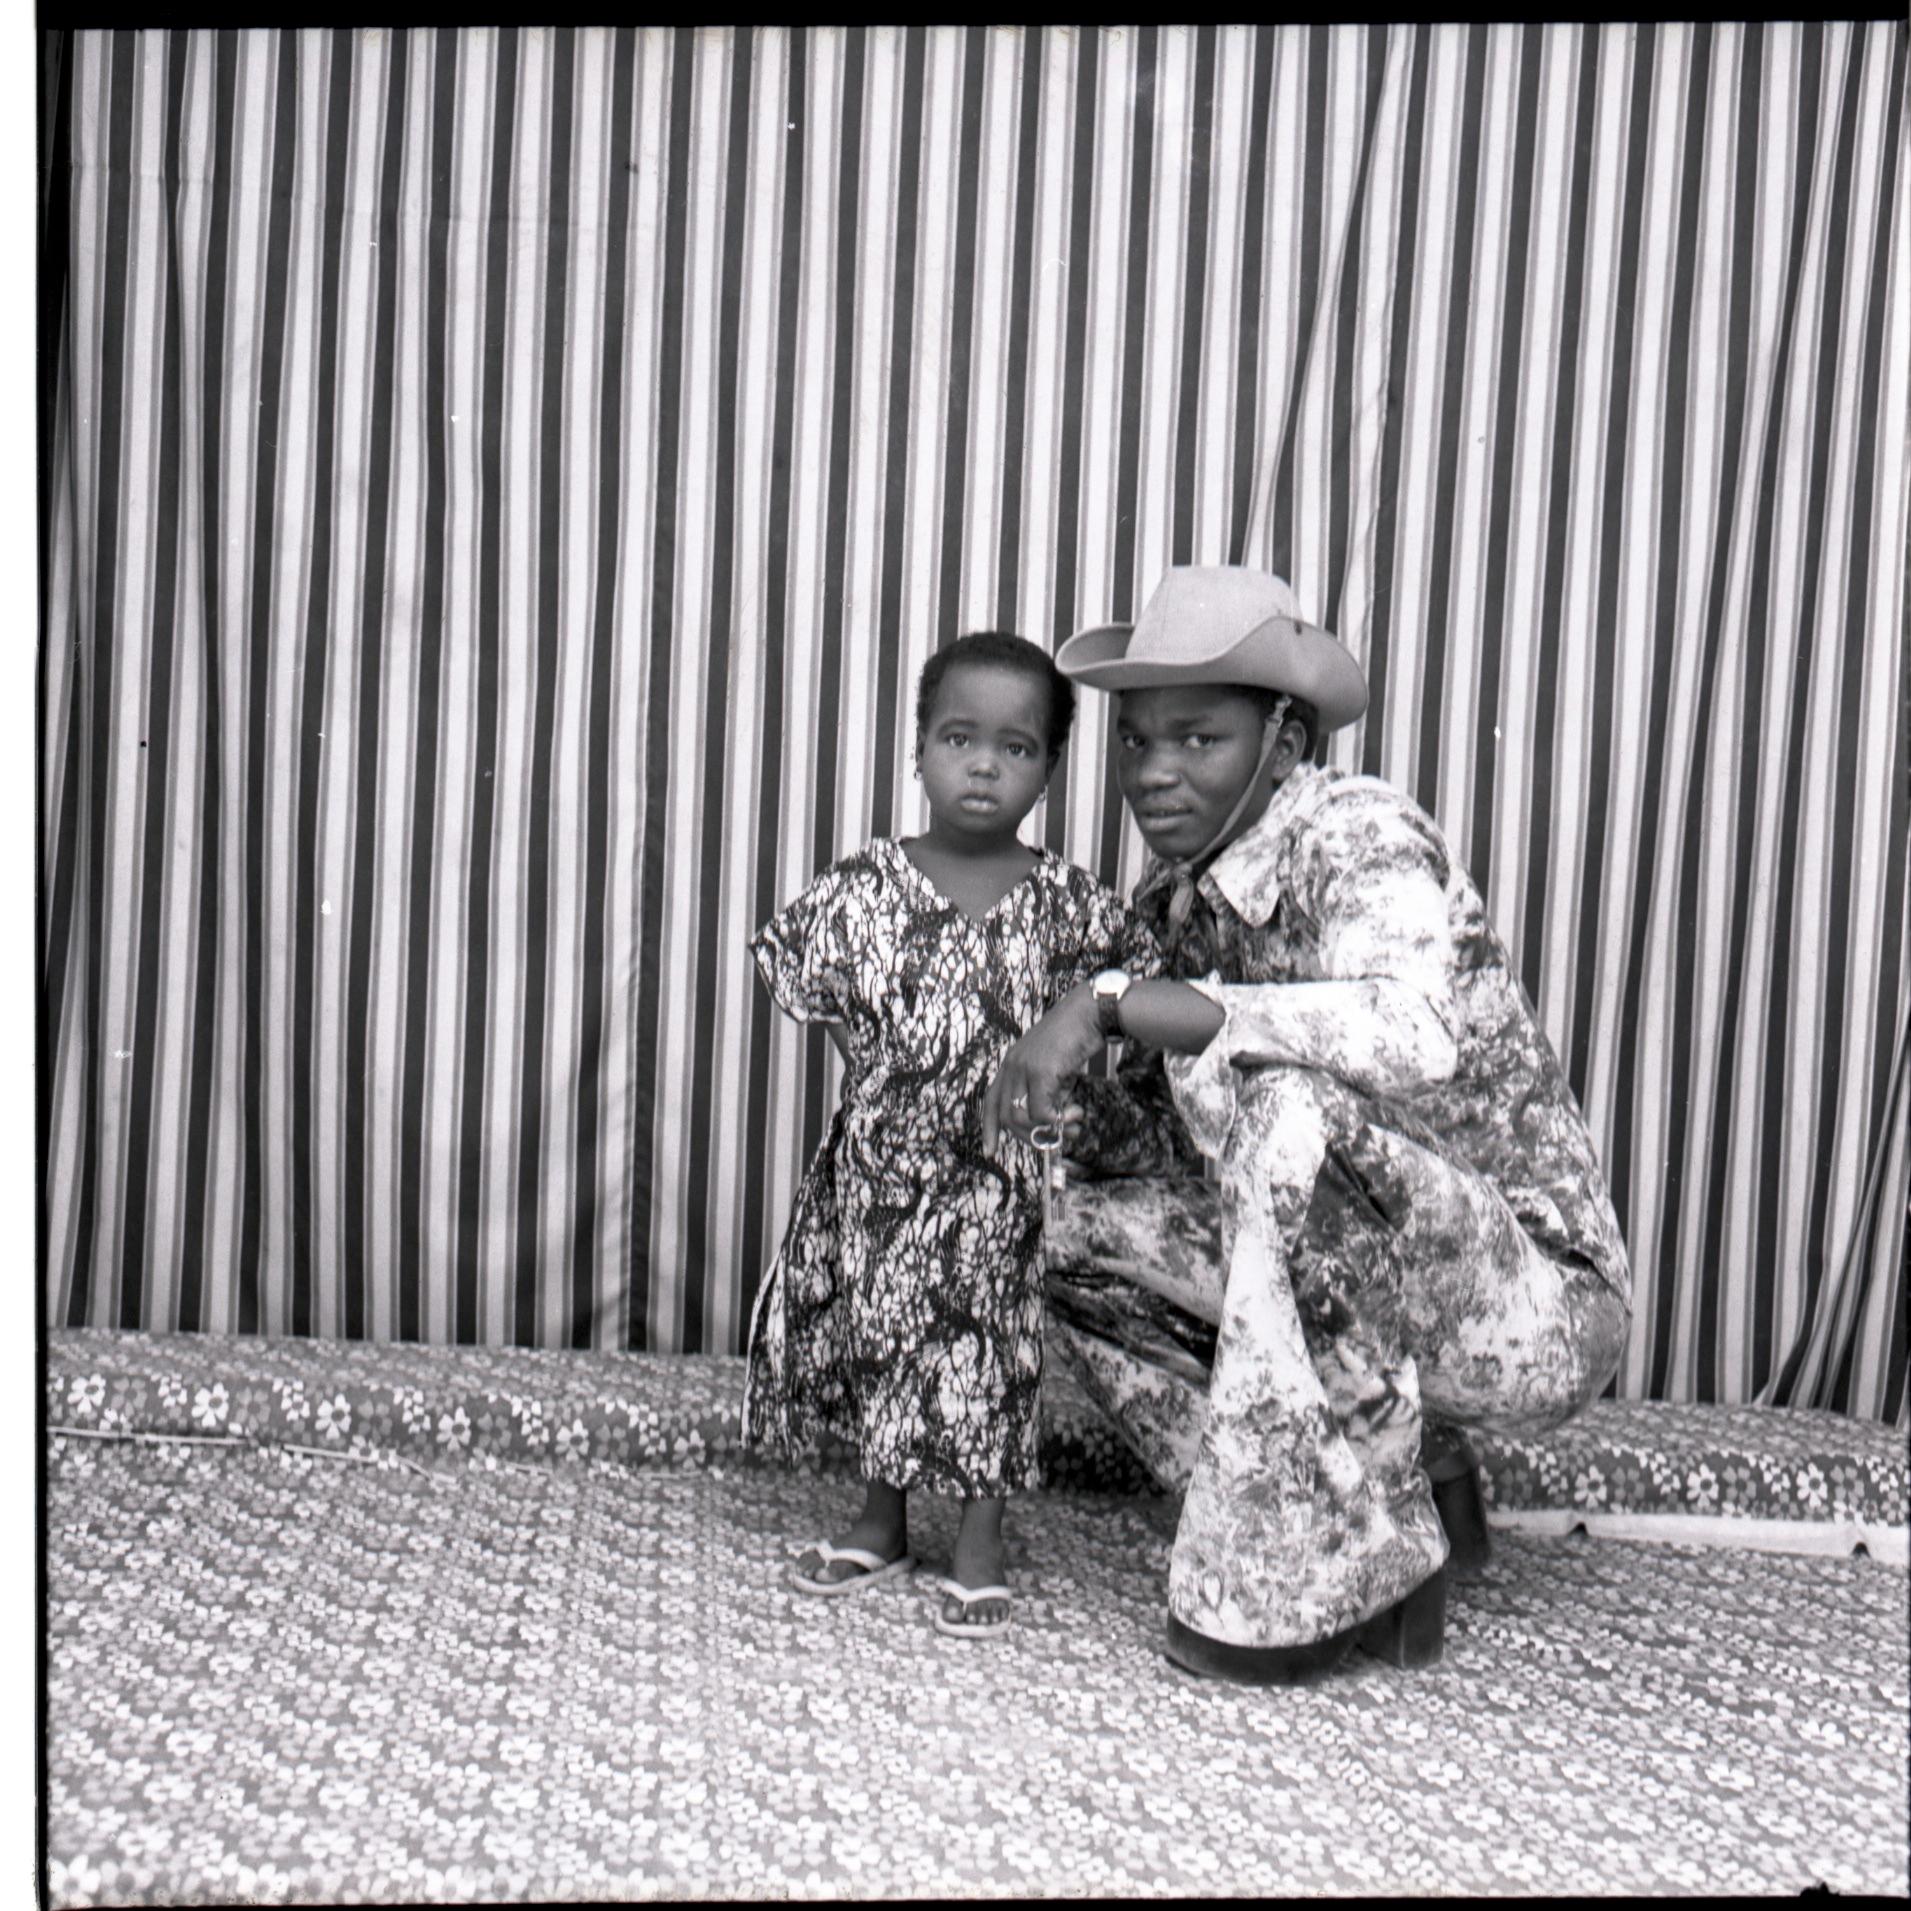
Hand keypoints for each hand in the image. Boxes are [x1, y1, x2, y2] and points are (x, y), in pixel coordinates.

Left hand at [981, 991, 1103, 1152]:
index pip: (991, 1100)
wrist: (1090, 1013)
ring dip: (1047, 1130)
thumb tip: (1053, 1126)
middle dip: (1029, 1136)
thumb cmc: (1077, 1039)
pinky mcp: (1039, 1071)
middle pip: (1005, 1115)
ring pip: (1020, 1117)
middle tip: (1056, 1139)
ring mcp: (1023, 1068)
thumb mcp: (1057, 1071)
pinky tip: (1075, 1114)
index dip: (989, 1128)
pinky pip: (1039, 1110)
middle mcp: (1012, 1066)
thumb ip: (1049, 1095)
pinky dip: (1057, 1120)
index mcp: (1011, 1064)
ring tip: (1073, 1125)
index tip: (989, 1151)